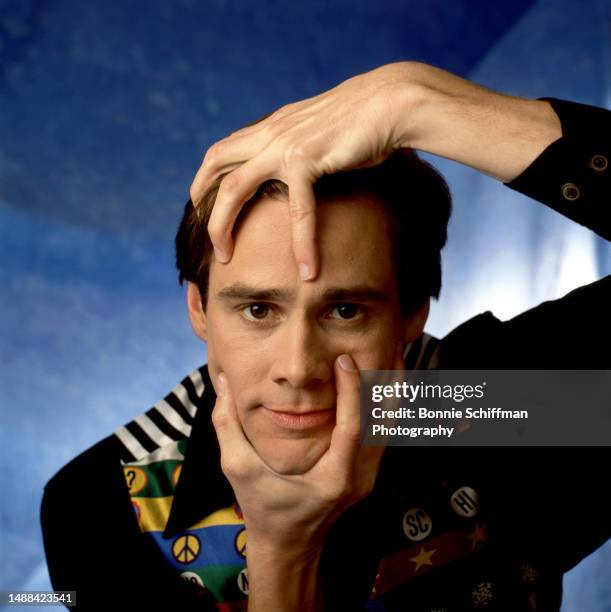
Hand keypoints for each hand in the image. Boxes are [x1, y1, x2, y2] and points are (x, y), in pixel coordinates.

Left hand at [191, 61, 559, 279]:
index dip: (207, 178)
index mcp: (271, 126)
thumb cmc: (365, 121)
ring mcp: (284, 144)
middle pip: (215, 164)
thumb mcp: (320, 133)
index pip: (224, 150)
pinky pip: (297, 209)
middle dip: (201, 201)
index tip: (205, 206)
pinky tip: (308, 269)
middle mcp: (270, 132)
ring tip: (223, 257)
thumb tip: (298, 170)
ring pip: (234, 188)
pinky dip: (302, 242)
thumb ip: (302, 149)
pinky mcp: (307, 158)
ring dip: (222, 225)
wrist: (392, 101)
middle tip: (206, 236)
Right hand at [212, 353, 383, 552]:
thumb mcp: (237, 467)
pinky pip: (384, 430)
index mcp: (333, 479)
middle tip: (390, 343)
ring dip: (394, 388)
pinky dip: (386, 402)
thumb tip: (223, 382)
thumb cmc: (263, 506)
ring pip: (391, 426)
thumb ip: (227, 425)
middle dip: (390, 382)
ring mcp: (369, 475)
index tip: (345, 360)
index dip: (352, 392)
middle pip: (386, 424)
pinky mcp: (368, 469)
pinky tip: (383, 377)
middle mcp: (360, 478)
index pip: (352, 430)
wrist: (289, 542)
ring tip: (394, 352)